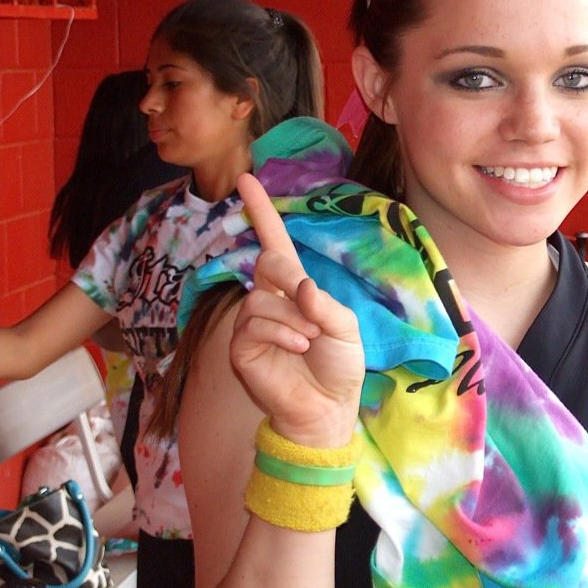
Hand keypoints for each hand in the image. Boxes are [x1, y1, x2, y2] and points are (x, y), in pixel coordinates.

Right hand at [229, 173, 364, 447]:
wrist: (328, 409)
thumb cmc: (339, 367)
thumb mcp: (345, 327)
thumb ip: (324, 303)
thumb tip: (299, 285)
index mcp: (295, 289)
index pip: (274, 244)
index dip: (261, 212)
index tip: (246, 178)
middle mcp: (269, 300)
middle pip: (267, 263)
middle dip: (288, 276)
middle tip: (309, 303)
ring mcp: (252, 324)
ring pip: (261, 299)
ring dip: (292, 318)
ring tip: (310, 340)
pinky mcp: (241, 348)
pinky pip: (254, 325)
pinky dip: (281, 334)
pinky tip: (298, 348)